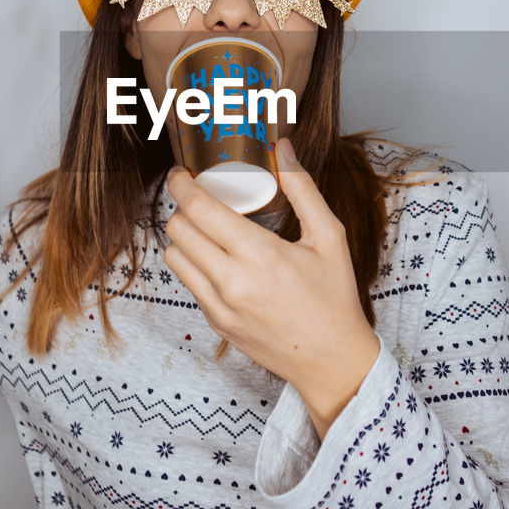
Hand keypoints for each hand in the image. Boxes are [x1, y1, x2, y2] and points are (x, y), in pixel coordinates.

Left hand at [164, 138, 379, 439]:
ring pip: (174, 257)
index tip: (181, 172)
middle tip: (197, 196)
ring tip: (205, 227)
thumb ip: (303, 188)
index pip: (199, 209)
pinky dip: (194, 263)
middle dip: (181, 206)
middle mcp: (232, 281)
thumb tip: (283, 147)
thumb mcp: (329, 237)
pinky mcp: (215, 322)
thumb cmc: (334, 297)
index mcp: (259, 254)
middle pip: (177, 229)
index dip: (181, 184)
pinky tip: (216, 257)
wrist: (332, 361)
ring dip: (182, 236)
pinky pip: (188, 282)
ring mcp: (219, 305)